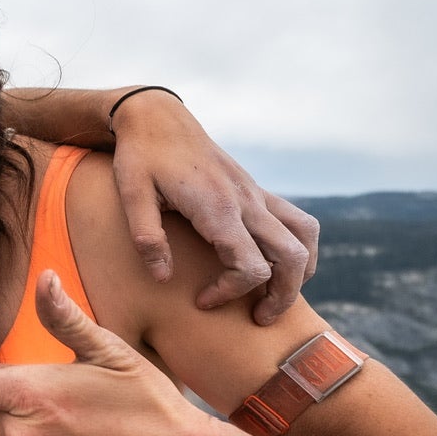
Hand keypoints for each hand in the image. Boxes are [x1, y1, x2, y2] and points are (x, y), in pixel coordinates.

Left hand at [111, 90, 318, 322]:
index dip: (230, 292)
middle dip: (282, 295)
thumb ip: (147, 238)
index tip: (202, 300)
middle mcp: (247, 201)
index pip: (250, 266)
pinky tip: (275, 262)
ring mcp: (256, 193)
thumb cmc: (141, 156)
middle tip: (259, 319)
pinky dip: (297, 246)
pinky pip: (296, 219)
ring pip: (305, 235)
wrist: (157, 116)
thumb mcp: (131, 195)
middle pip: (292, 257)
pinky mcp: (255, 189)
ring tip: (276, 294)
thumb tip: (164, 278)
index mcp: (219, 207)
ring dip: (300, 270)